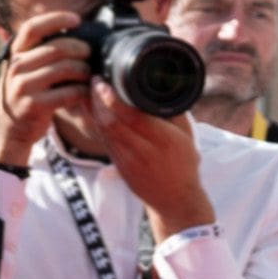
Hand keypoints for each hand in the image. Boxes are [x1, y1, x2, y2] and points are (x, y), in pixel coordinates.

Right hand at [0, 10, 87, 166]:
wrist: (12, 128)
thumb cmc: (28, 93)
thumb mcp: (26, 69)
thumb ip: (41, 52)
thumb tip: (75, 31)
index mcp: (15, 54)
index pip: (32, 28)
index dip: (56, 19)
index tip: (77, 19)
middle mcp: (16, 67)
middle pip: (58, 48)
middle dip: (82, 50)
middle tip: (91, 56)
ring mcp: (23, 86)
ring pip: (67, 69)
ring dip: (85, 71)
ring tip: (89, 75)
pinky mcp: (34, 106)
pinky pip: (70, 93)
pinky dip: (84, 91)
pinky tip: (86, 92)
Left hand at [90, 80, 215, 240]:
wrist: (175, 199)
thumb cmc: (184, 164)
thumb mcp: (187, 136)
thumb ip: (174, 113)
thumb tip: (162, 87)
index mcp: (165, 140)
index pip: (134, 117)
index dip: (114, 100)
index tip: (104, 84)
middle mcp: (145, 150)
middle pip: (113, 122)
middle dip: (98, 99)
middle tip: (93, 79)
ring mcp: (128, 159)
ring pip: (104, 130)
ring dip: (93, 109)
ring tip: (90, 90)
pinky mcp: (118, 164)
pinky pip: (103, 139)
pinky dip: (95, 122)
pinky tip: (92, 110)